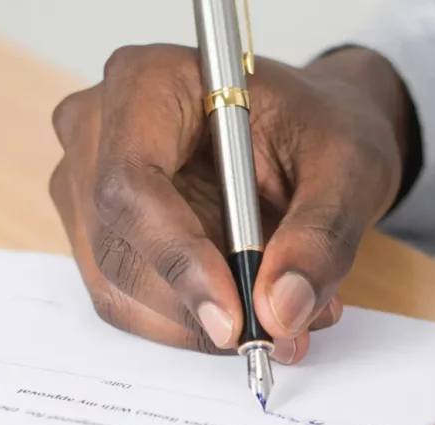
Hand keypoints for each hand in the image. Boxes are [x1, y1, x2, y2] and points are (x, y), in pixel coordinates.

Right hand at [49, 45, 413, 363]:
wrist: (306, 135)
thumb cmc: (318, 128)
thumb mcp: (348, 168)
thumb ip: (320, 236)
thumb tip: (280, 310)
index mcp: (148, 82)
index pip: (132, 183)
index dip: (178, 258)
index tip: (234, 318)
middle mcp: (97, 131)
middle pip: (118, 247)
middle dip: (196, 306)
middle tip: (278, 331)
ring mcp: (86, 185)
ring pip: (118, 287)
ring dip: (197, 323)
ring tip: (281, 316)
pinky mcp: (98, 233)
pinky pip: (127, 301)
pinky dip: (188, 322)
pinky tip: (246, 307)